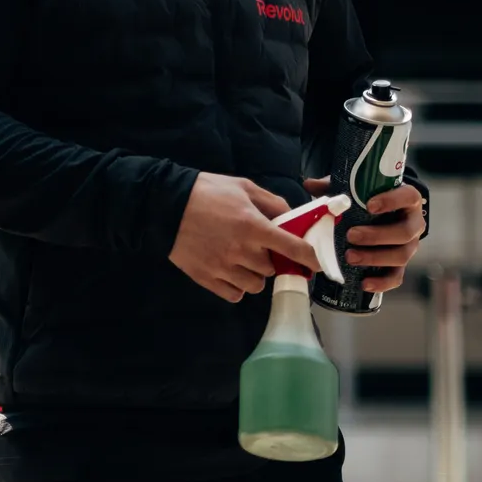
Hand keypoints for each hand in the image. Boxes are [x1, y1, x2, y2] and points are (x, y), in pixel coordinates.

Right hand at [170, 172, 321, 302]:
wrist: (164, 204)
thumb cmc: (206, 192)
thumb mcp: (243, 186)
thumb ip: (272, 203)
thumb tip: (292, 219)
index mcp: (253, 226)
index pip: (294, 249)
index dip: (310, 258)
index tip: (316, 264)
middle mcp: (242, 251)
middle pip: (273, 269)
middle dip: (271, 259)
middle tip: (260, 247)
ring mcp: (224, 267)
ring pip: (256, 285)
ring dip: (255, 274)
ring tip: (243, 260)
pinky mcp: (207, 278)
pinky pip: (235, 295)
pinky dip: (237, 286)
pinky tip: (229, 270)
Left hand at [341, 183, 426, 293]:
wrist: (389, 215)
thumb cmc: (372, 198)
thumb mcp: (358, 188)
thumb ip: (337, 186)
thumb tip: (310, 184)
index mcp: (408, 200)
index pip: (408, 197)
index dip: (391, 201)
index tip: (370, 205)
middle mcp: (413, 224)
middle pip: (404, 232)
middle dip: (377, 235)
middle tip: (351, 235)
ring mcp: (410, 246)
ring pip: (401, 256)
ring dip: (375, 258)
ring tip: (350, 257)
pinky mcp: (401, 264)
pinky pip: (396, 277)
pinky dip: (382, 282)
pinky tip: (364, 283)